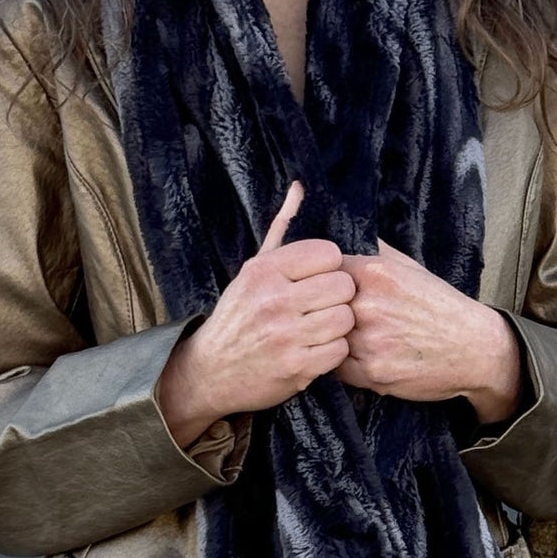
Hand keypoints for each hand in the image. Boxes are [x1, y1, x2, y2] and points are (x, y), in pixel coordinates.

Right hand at [154, 180, 358, 444]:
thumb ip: (281, 226)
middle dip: (339, 296)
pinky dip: (333, 351)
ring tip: (321, 327)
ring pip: (346, 318)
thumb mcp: (254, 268)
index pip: (329, 253)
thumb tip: (300, 186)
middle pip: (343, 286)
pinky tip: (317, 349)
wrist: (210, 370)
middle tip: (324, 305)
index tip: (319, 279)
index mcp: (264, 270)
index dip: (331, 267)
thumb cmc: (239, 314)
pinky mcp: (295, 367)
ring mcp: (285, 335)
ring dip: (339, 325)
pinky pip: (339, 350)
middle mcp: (274, 299)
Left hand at [332, 237, 522, 420]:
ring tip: (353, 337)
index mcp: (375, 272)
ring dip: (333, 338)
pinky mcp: (372, 373)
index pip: (323, 272)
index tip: (328, 290)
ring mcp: (369, 341)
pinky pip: (336, 367)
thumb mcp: (410, 266)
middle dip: (325, 311)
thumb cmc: (440, 305)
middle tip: (337, 316)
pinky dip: (343, 364)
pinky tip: (361, 356)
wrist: (474, 349)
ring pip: (326, 337)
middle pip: (320, 305)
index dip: (324, 282)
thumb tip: (338, 238)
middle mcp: (369, 305)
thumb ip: (373, 251)